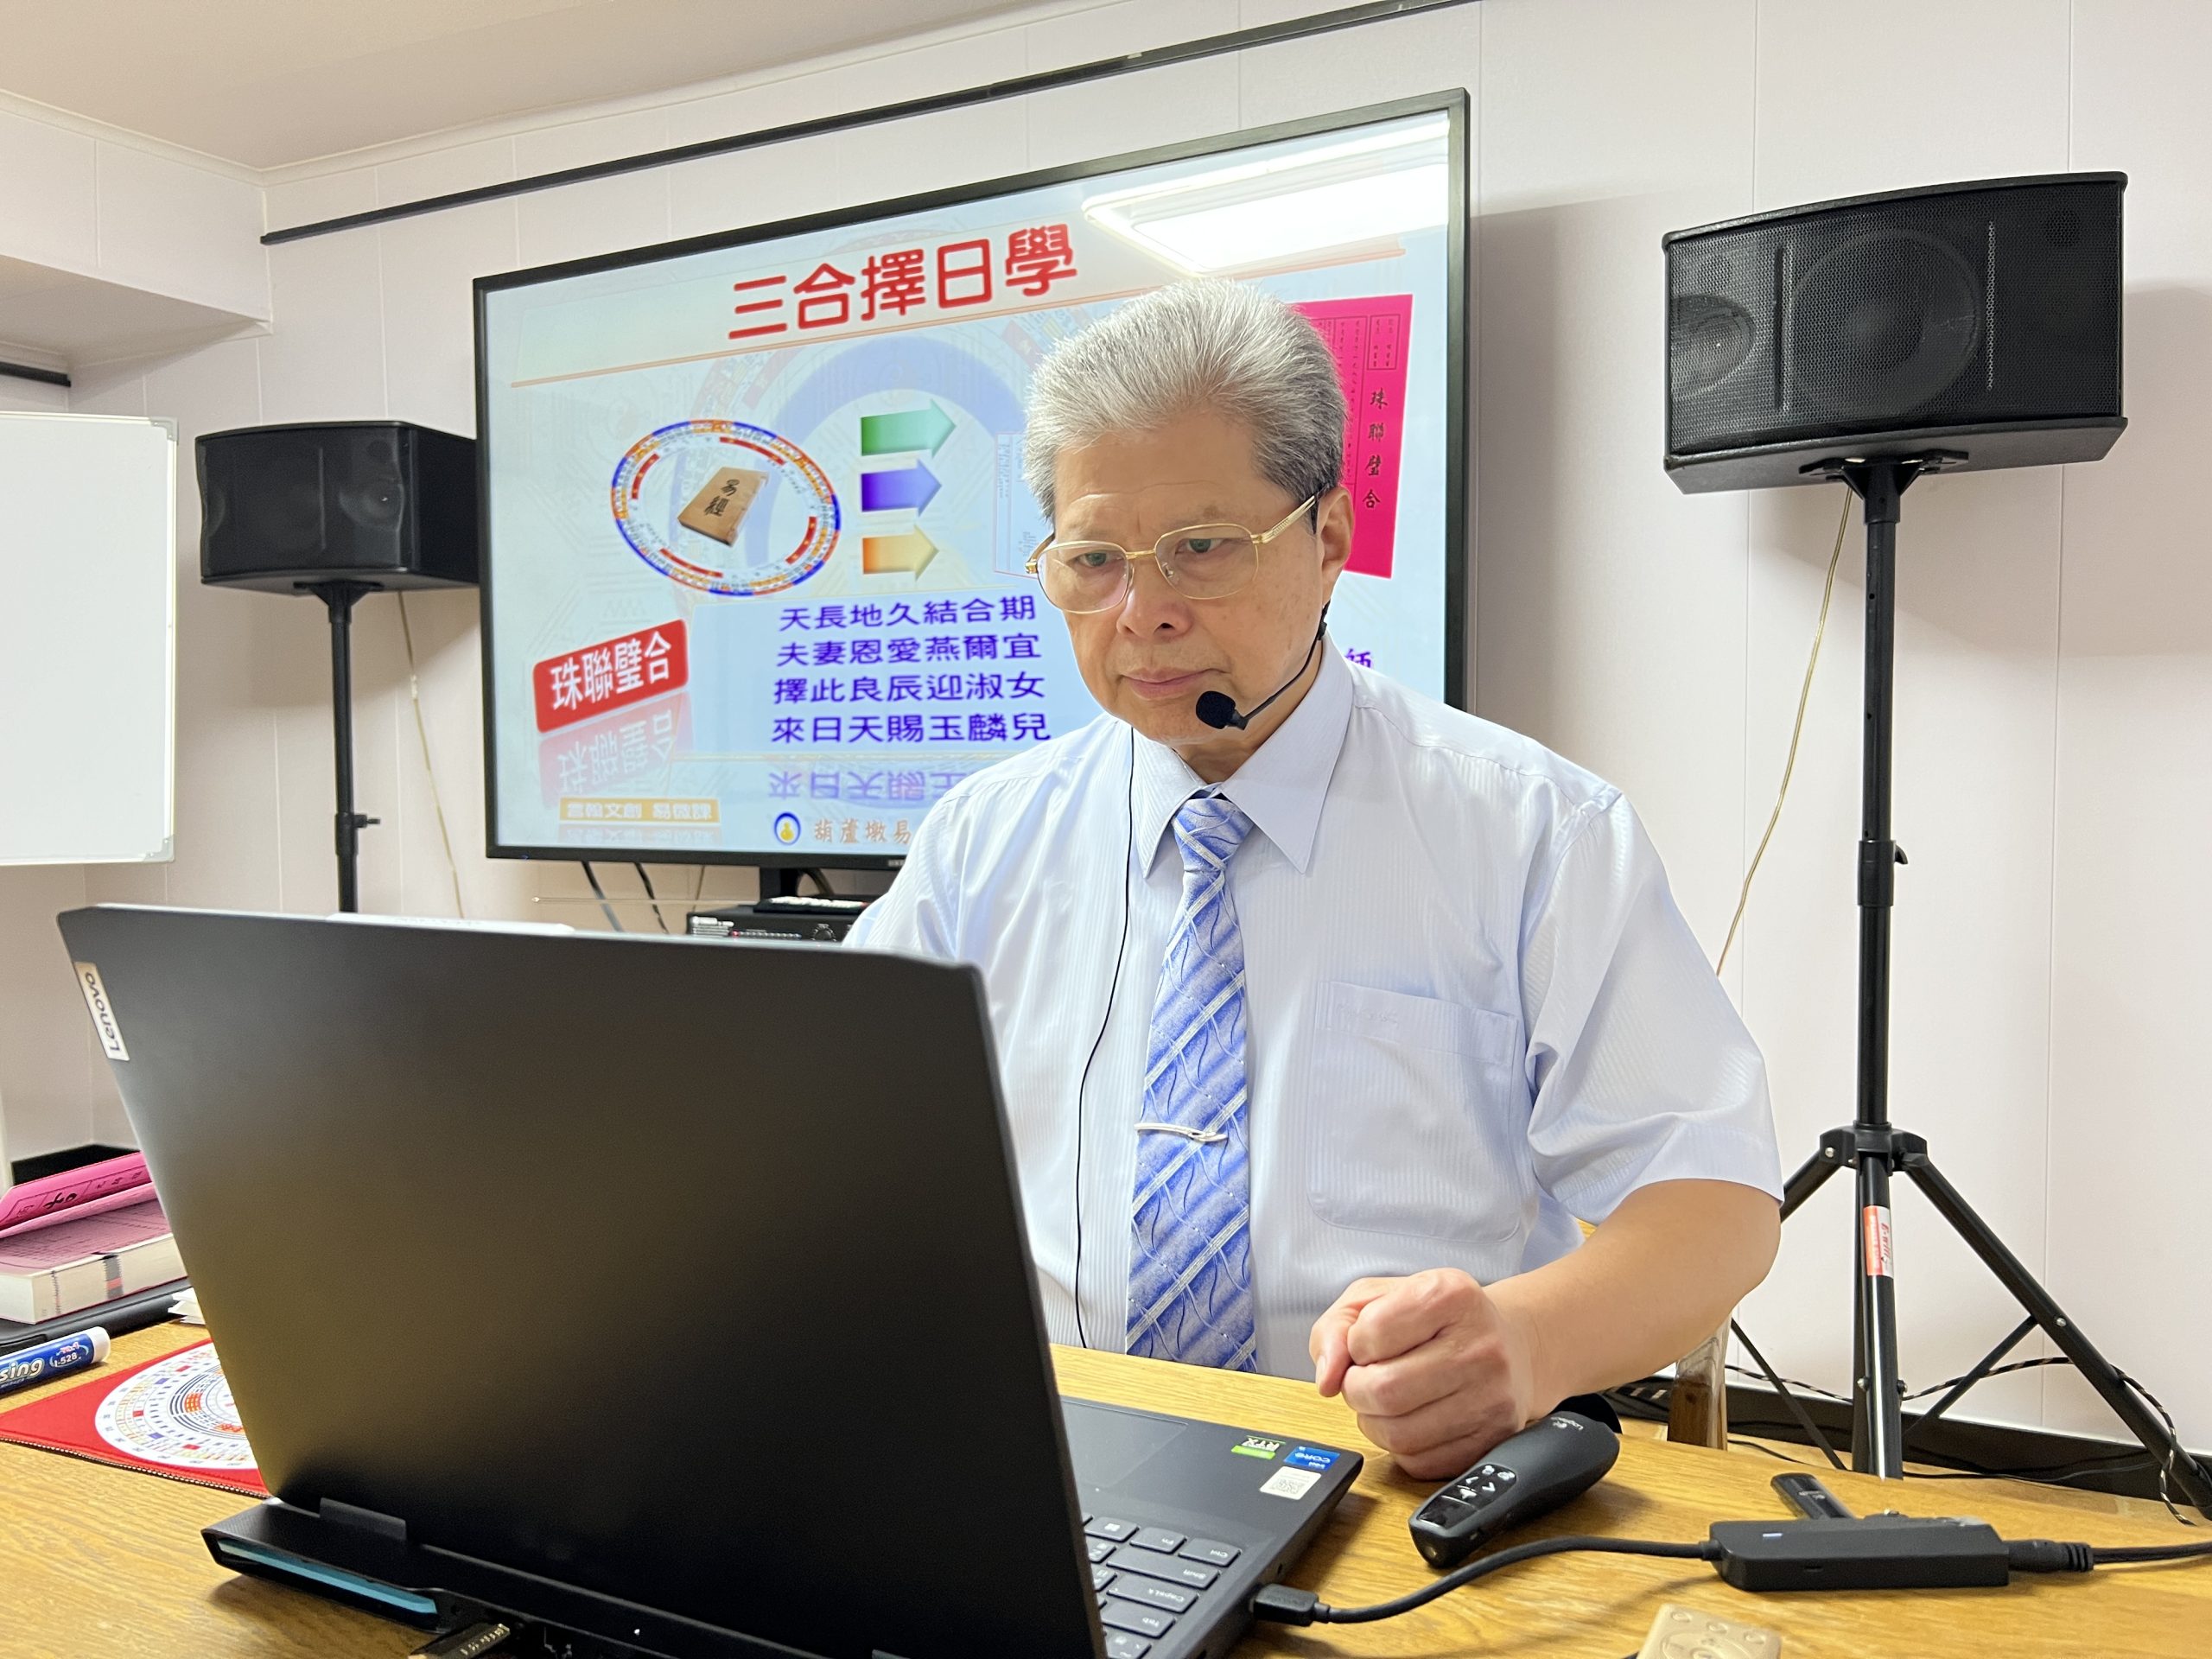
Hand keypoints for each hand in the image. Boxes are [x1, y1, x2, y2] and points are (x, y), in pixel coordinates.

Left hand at [1308, 1269, 1540, 1479]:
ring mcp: (1492, 1396)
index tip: (1367, 1343)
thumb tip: (1327, 1378)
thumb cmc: (1437, 1319)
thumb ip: (1336, 1327)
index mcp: (1450, 1295)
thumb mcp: (1380, 1297)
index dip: (1353, 1345)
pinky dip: (1401, 1447)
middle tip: (1366, 1379)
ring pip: (1399, 1434)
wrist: (1512, 1344)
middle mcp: (1479, 1344)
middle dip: (1357, 1389)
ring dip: (1375, 1421)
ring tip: (1386, 1401)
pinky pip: (1421, 1462)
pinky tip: (1413, 1419)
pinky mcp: (1494, 1439)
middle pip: (1383, 1390)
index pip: (1370, 1334)